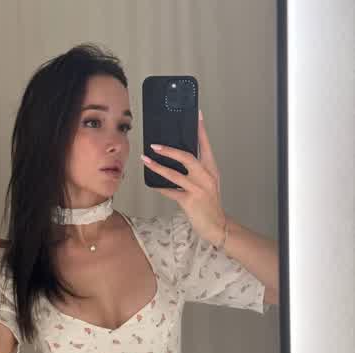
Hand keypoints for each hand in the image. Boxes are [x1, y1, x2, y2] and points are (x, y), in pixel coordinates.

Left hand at [141, 109, 225, 244]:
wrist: (216, 225)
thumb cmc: (209, 204)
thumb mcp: (207, 184)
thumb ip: (196, 172)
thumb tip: (177, 160)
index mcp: (211, 170)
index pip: (206, 146)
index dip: (201, 130)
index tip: (196, 115)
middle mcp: (206, 177)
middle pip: (187, 157)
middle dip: (169, 150)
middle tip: (155, 145)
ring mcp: (198, 189)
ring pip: (175, 174)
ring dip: (158, 166)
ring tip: (146, 160)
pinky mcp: (190, 201)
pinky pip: (171, 192)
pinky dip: (160, 188)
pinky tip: (152, 184)